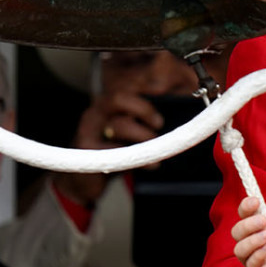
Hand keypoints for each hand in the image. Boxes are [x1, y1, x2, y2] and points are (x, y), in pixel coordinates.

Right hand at [55, 52, 180, 205]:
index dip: (150, 90)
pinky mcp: (87, 150)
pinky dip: (138, 158)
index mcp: (110, 103)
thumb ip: (151, 118)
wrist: (84, 179)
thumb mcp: (133, 131)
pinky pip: (115, 151)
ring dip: (145, 136)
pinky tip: (151, 165)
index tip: (170, 99)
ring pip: (119, 124)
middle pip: (119, 97)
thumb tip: (181, 107)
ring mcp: (89, 129)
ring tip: (157, 147)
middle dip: (145, 109)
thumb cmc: (114, 151)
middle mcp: (98, 111)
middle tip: (159, 124)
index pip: (129, 87)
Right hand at [233, 198, 265, 266]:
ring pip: (239, 249)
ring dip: (251, 240)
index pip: (246, 213)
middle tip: (264, 221)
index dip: (246, 206)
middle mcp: (254, 240)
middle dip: (248, 224)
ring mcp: (255, 256)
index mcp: (262, 224)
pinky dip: (257, 255)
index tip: (256, 201)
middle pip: (237, 231)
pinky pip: (250, 264)